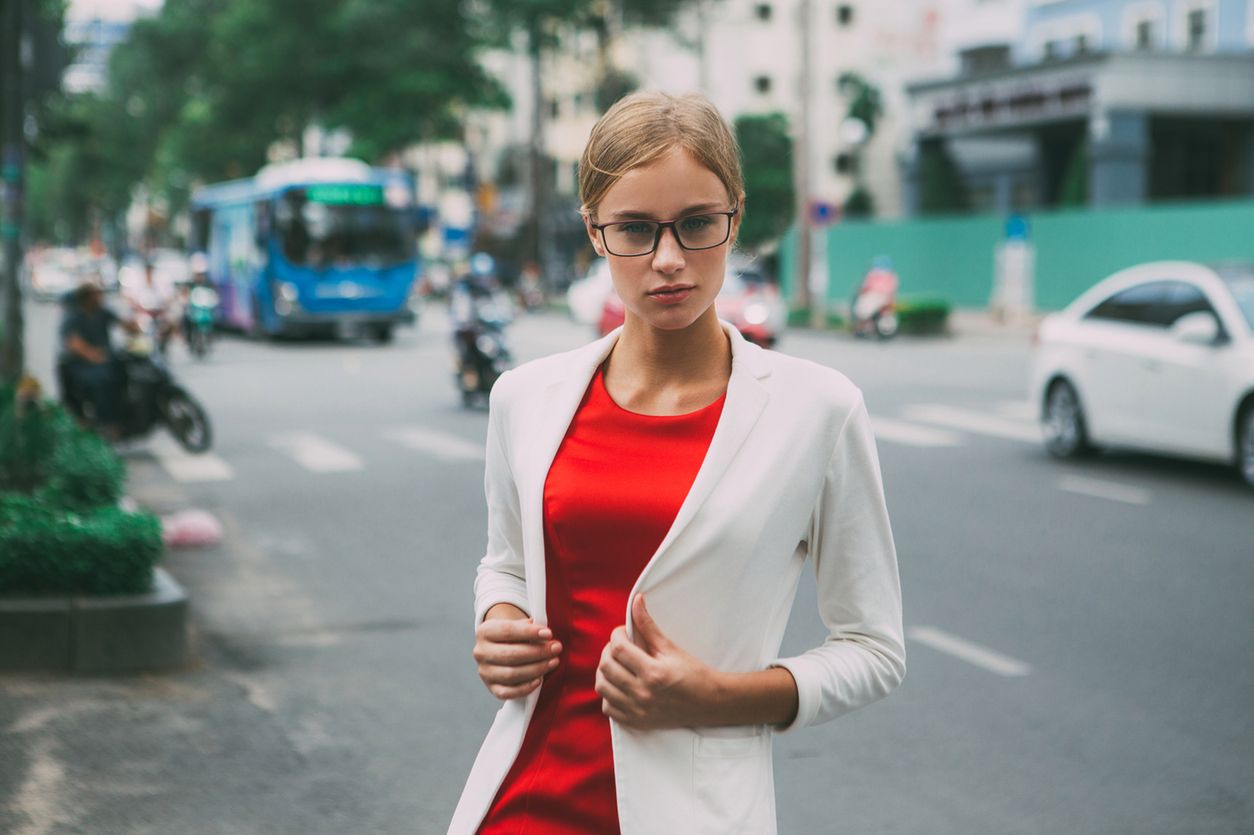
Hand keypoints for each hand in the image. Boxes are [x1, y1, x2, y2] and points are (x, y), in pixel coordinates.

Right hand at [473, 603, 561, 700]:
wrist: (499, 648)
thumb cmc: (513, 636)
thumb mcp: (517, 625)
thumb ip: (528, 627)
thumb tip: (544, 635)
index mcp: (485, 632)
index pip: (507, 631)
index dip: (530, 632)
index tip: (548, 633)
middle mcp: (481, 652)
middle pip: (511, 654)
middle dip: (538, 652)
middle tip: (556, 648)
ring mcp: (485, 672)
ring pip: (511, 674)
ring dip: (536, 669)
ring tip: (553, 662)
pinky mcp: (492, 688)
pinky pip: (508, 693)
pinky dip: (524, 688)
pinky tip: (539, 680)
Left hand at [595, 594, 716, 729]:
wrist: (710, 703)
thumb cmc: (693, 673)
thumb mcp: (671, 648)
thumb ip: (648, 626)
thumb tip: (636, 601)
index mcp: (653, 673)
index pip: (619, 649)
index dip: (616, 636)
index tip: (623, 632)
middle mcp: (643, 694)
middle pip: (606, 667)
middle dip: (608, 651)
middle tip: (619, 646)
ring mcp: (638, 710)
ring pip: (602, 688)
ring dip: (604, 672)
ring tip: (616, 664)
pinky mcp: (637, 722)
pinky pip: (609, 708)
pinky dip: (609, 695)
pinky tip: (619, 685)